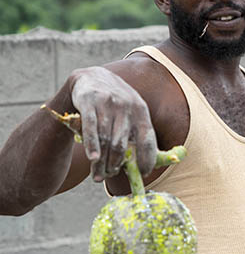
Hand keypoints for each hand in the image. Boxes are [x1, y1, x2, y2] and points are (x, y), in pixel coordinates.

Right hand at [69, 66, 157, 181]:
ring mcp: (107, 103)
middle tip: (110, 176)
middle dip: (115, 165)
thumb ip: (138, 136)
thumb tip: (146, 168)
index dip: (147, 159)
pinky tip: (92, 158)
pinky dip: (92, 145)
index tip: (143, 174)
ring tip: (98, 176)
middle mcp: (126, 106)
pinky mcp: (88, 102)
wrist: (92, 77)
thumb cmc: (115, 104)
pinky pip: (90, 128)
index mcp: (141, 111)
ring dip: (101, 162)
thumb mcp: (132, 113)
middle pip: (121, 144)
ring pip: (105, 140)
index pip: (148, 139)